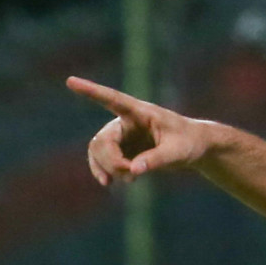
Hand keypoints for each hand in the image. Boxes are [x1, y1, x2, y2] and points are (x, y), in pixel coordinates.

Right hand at [68, 76, 213, 185]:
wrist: (195, 148)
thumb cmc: (189, 143)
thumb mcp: (178, 152)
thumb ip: (156, 160)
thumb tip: (133, 171)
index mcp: (140, 112)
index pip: (113, 99)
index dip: (91, 91)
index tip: (70, 81)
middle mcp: (126, 121)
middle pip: (103, 139)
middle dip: (112, 161)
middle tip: (131, 176)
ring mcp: (121, 135)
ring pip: (98, 150)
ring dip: (108, 167)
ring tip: (129, 180)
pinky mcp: (121, 149)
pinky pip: (101, 159)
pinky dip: (103, 171)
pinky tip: (109, 183)